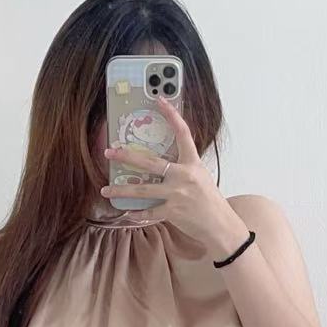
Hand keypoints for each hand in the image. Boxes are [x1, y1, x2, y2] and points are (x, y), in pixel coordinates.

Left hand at [101, 93, 245, 255]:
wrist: (220, 225)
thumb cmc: (210, 201)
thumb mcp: (201, 177)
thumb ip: (184, 169)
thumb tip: (163, 164)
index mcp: (193, 163)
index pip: (182, 133)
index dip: (172, 115)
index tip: (160, 100)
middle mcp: (184, 176)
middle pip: (150, 162)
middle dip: (127, 156)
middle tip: (110, 151)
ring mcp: (177, 194)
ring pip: (143, 190)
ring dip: (122, 190)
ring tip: (106, 190)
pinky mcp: (173, 211)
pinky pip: (149, 212)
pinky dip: (138, 213)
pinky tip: (127, 212)